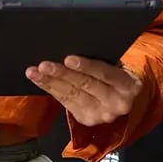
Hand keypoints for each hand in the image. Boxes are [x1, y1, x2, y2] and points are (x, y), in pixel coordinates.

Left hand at [26, 55, 142, 127]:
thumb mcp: (119, 63)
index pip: (106, 73)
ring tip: (34, 72)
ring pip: (72, 95)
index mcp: (128, 85)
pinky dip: (51, 89)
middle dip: (62, 74)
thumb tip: (75, 41)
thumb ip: (103, 57)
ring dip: (50, 83)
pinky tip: (40, 80)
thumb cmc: (119, 71)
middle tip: (44, 65)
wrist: (126, 96)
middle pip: (85, 86)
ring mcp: (101, 114)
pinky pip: (66, 103)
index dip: (86, 66)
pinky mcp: (88, 119)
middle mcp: (116, 103)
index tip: (68, 58)